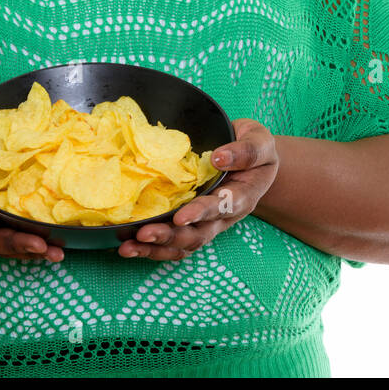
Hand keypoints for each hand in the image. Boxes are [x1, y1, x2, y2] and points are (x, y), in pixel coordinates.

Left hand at [117, 118, 278, 261]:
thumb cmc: (254, 147)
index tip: (180, 217)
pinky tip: (130, 247)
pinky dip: (153, 249)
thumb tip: (219, 158)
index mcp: (243, 195)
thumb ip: (246, 150)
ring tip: (129, 247)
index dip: (201, 213)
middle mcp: (224, 216)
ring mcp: (208, 224)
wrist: (251, 160)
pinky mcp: (194, 225)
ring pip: (184, 244)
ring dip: (157, 248)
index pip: (222, 207)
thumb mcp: (259, 140)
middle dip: (170, 236)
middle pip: (198, 234)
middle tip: (144, 234)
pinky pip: (175, 244)